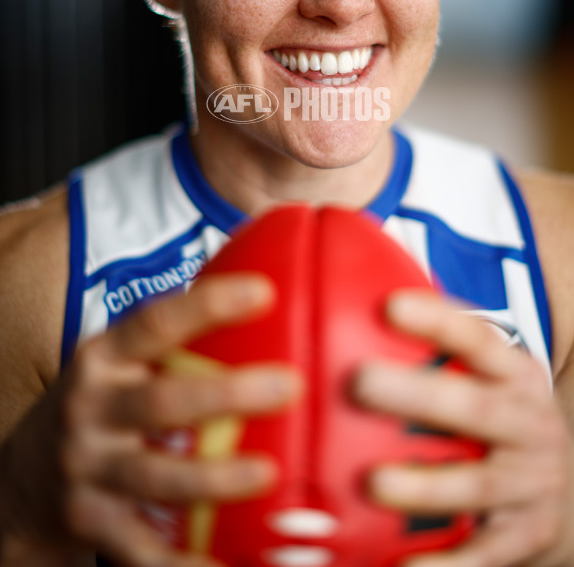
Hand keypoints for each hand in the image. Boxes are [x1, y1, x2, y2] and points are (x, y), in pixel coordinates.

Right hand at [0, 273, 301, 565]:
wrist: (23, 476)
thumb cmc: (102, 405)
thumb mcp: (121, 363)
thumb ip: (175, 341)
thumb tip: (267, 298)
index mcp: (104, 358)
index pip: (156, 323)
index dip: (209, 305)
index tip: (264, 292)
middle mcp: (91, 409)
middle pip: (162, 401)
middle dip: (227, 394)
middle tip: (289, 385)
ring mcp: (87, 469)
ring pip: (154, 477)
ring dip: (214, 478)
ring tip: (269, 473)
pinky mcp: (89, 522)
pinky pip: (143, 550)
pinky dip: (185, 562)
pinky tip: (228, 564)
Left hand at [352, 290, 571, 566]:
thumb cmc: (506, 422)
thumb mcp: (496, 379)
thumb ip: (445, 348)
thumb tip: (363, 292)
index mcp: (518, 375)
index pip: (478, 339)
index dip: (436, 320)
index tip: (389, 305)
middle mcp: (531, 424)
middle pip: (474, 408)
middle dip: (418, 395)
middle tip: (359, 382)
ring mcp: (532, 484)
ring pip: (476, 485)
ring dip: (425, 485)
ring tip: (373, 481)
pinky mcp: (527, 538)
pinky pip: (482, 556)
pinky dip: (443, 565)